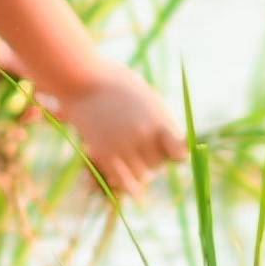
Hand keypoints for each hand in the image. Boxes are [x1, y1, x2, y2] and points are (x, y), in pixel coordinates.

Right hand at [54, 68, 185, 197]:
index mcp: (160, 120)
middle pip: (158, 166)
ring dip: (136, 172)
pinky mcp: (105, 154)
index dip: (173, 155)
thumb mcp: (148, 100)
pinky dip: (125, 185)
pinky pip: (122, 181)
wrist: (85, 79)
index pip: (179, 154)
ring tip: (126, 158)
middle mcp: (146, 135)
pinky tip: (120, 180)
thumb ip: (160, 124)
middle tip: (138, 151)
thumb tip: (176, 151)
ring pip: (142, 176)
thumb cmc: (118, 87)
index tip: (169, 152)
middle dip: (150, 162)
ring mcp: (125, 145)